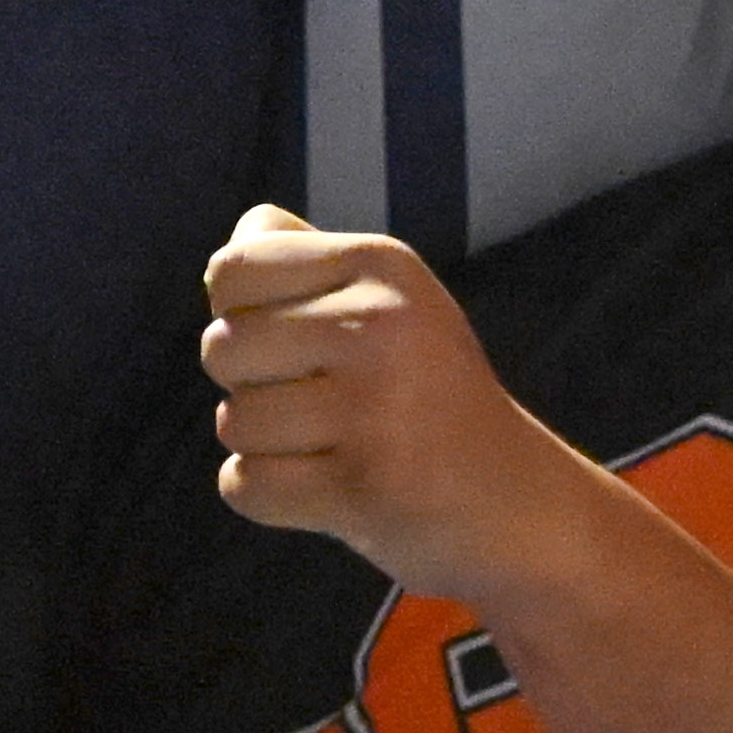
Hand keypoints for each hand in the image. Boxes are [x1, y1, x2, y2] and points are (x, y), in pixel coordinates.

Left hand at [202, 206, 591, 596]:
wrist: (513, 500)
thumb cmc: (427, 392)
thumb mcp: (389, 300)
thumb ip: (307, 257)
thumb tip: (243, 232)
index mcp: (382, 265)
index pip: (231, 271)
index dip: (239, 313)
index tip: (295, 340)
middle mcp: (380, 325)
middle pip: (220, 347)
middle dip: (249, 384)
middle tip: (317, 402)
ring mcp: (374, 409)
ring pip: (233, 422)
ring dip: (265, 446)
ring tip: (333, 445)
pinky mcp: (362, 489)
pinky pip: (245, 486)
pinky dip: (268, 497)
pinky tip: (326, 488)